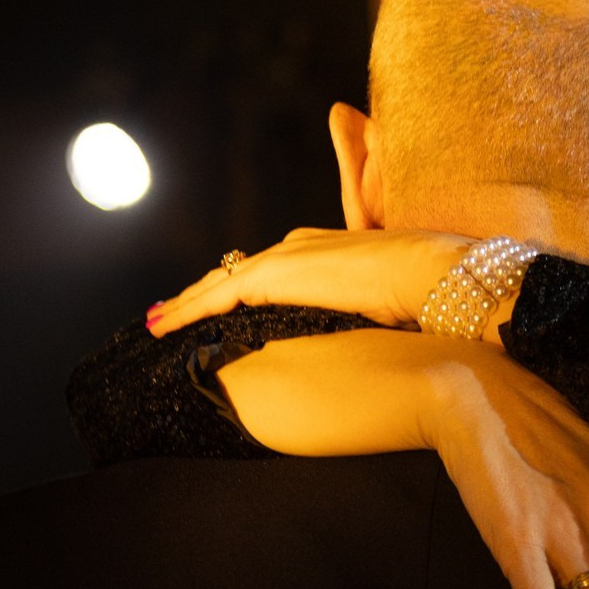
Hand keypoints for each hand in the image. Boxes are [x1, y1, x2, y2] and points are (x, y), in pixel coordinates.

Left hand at [145, 228, 471, 337]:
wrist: (432, 275)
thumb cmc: (424, 295)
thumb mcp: (387, 306)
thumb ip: (362, 315)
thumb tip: (360, 340)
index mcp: (323, 252)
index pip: (266, 273)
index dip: (237, 290)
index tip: (216, 306)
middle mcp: (297, 247)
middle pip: (234, 274)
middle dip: (199, 294)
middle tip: (167, 313)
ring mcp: (284, 258)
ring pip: (218, 283)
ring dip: (185, 304)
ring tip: (156, 321)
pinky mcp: (274, 275)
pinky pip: (217, 297)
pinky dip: (187, 311)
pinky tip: (165, 326)